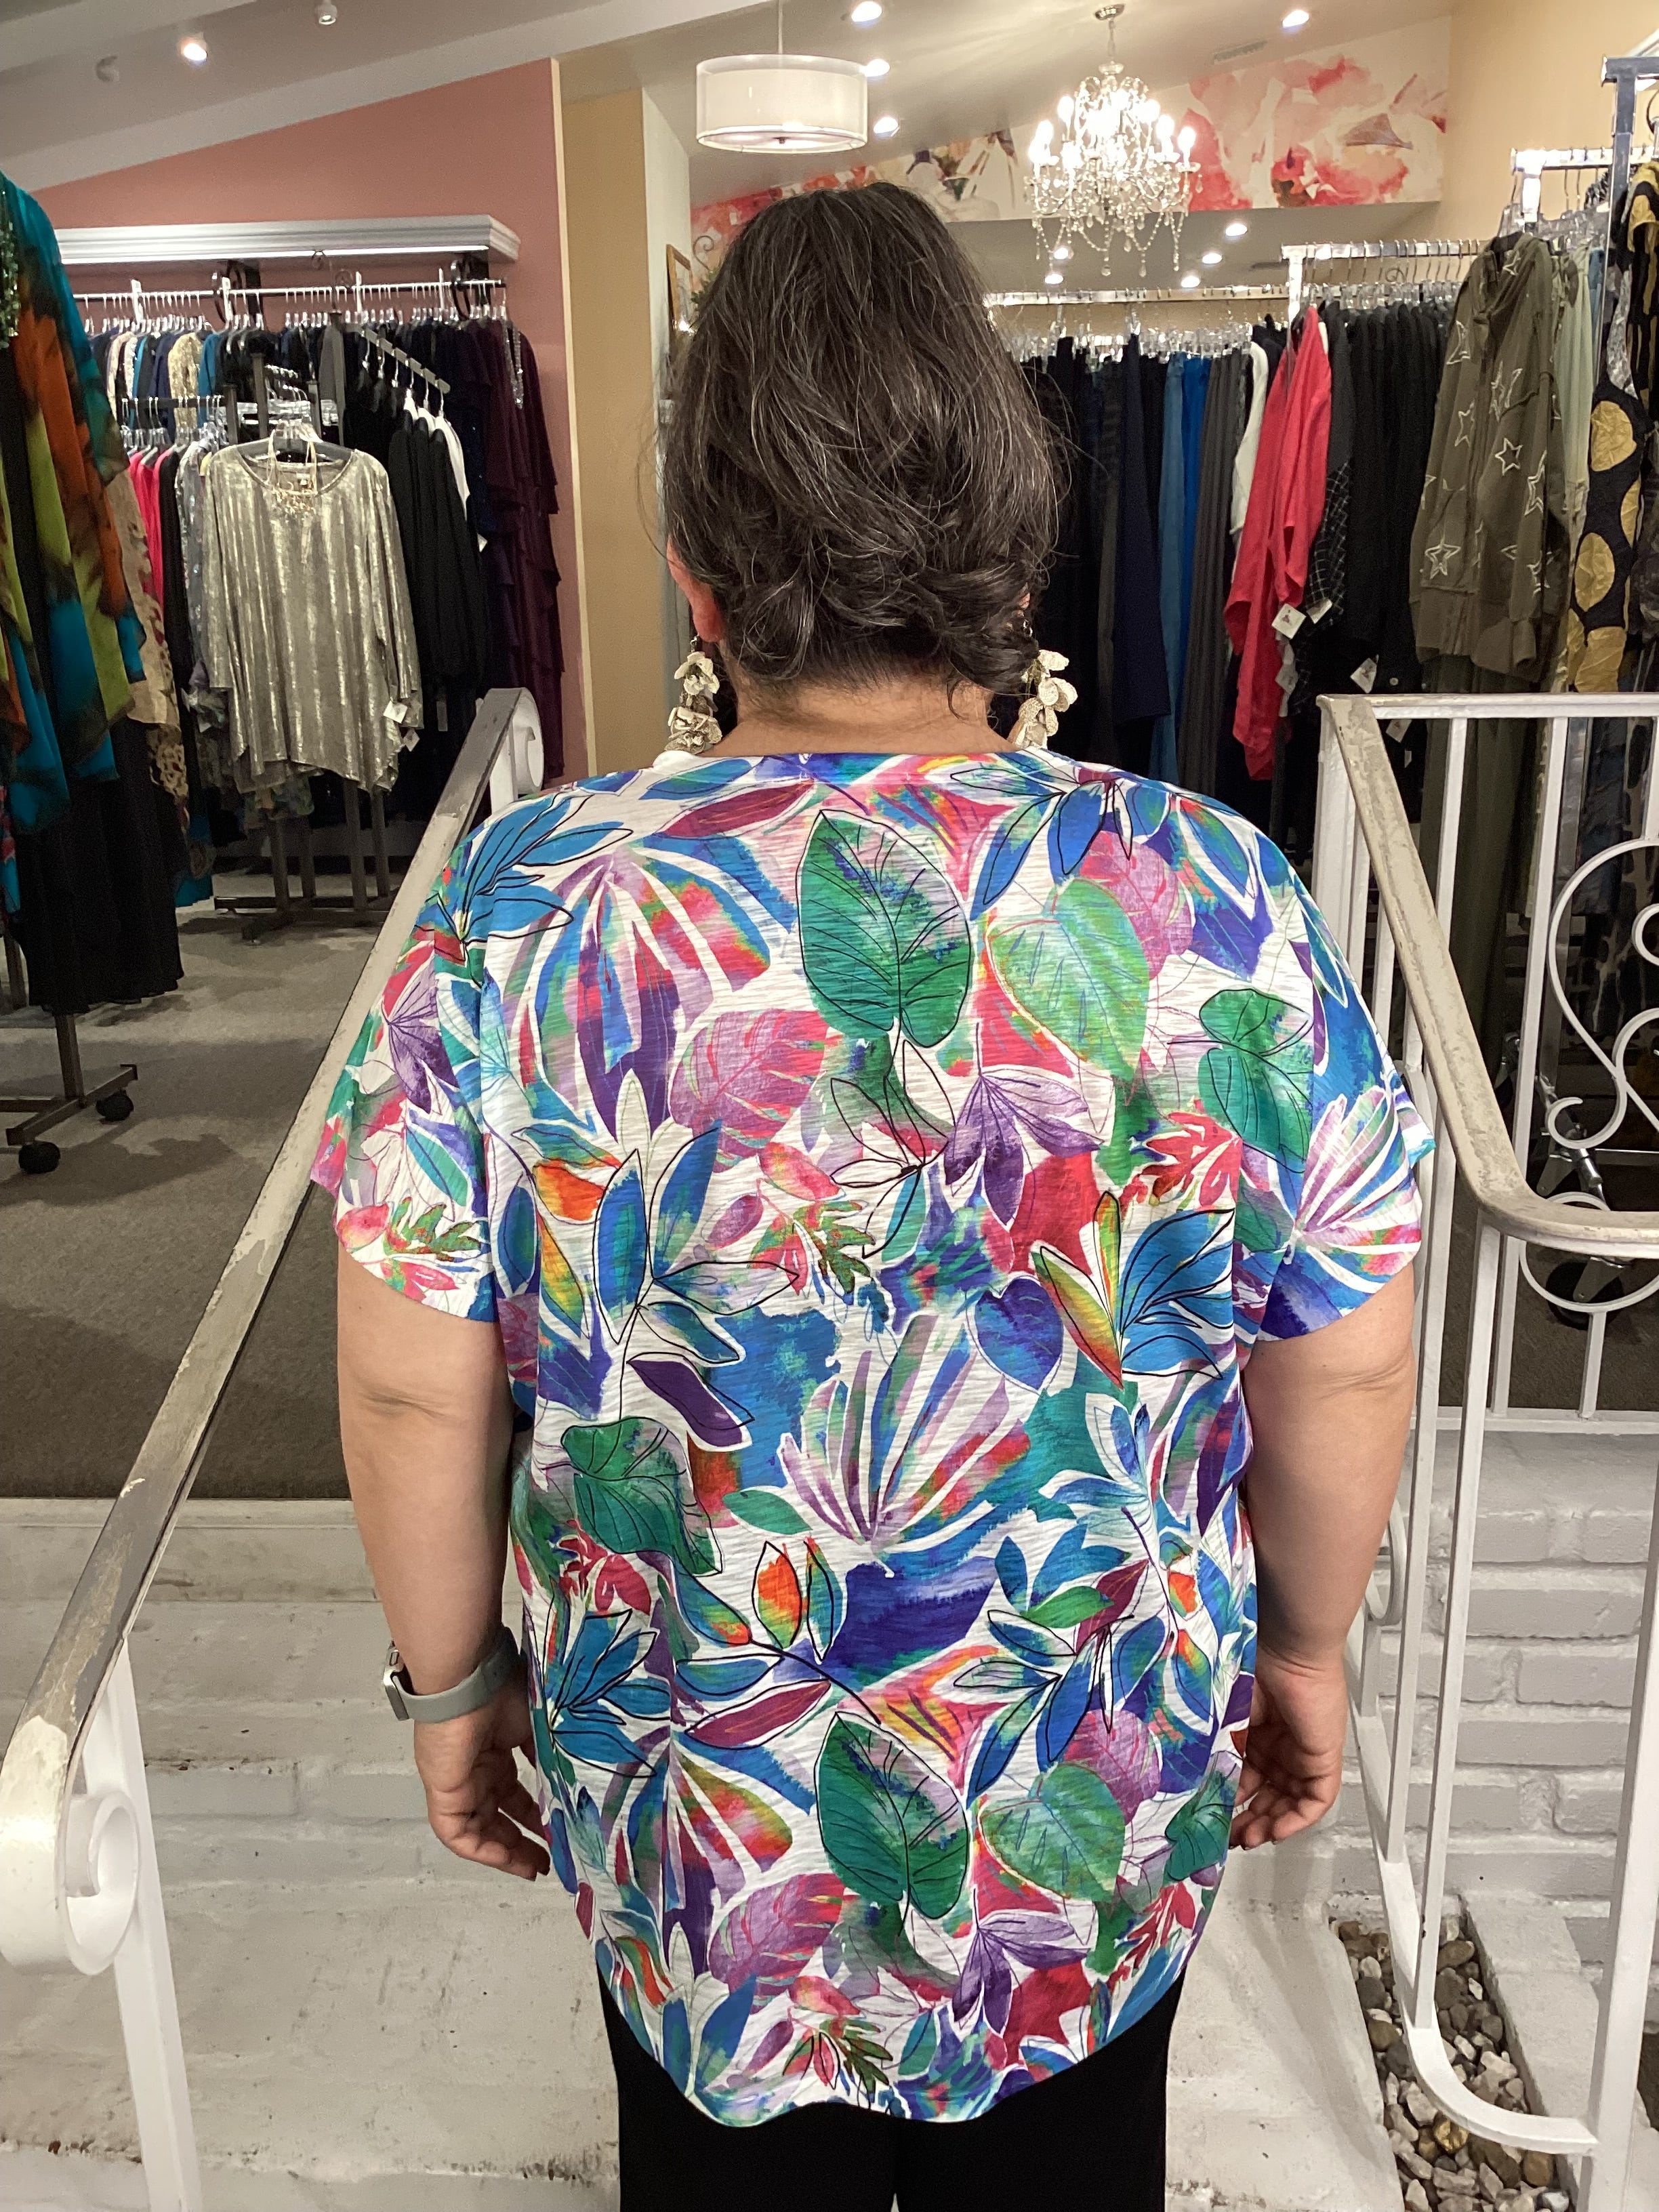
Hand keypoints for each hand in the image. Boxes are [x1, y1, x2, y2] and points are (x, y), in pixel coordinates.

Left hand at [413, 1677, 551, 1880]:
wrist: (468, 1678)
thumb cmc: (501, 1690)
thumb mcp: (535, 1724)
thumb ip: (546, 1754)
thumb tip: (566, 1780)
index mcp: (493, 1751)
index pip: (511, 1793)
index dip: (532, 1815)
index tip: (557, 1830)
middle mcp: (474, 1770)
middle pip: (496, 1816)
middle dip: (522, 1841)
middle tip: (548, 1860)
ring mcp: (457, 1783)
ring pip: (479, 1829)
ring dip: (506, 1851)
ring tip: (534, 1867)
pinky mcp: (443, 1792)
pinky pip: (458, 1834)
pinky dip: (482, 1850)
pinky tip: (508, 1860)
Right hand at [1229, 1642, 1348, 1849]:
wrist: (1285, 1647)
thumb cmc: (1250, 1666)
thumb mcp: (1221, 1720)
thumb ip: (1211, 1753)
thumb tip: (1191, 1787)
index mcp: (1252, 1735)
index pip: (1243, 1780)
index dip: (1228, 1803)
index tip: (1211, 1820)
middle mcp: (1277, 1746)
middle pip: (1265, 1796)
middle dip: (1247, 1821)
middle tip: (1228, 1837)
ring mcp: (1300, 1754)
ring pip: (1287, 1803)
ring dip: (1268, 1825)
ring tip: (1247, 1837)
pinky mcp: (1323, 1759)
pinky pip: (1315, 1801)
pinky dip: (1295, 1821)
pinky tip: (1276, 1831)